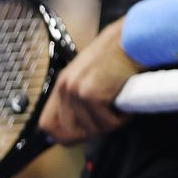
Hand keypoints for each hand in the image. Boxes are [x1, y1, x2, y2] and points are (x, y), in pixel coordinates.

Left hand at [39, 22, 137, 143]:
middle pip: (67, 132)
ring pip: (92, 129)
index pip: (47, 124)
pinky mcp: (92, 95)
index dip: (62, 136)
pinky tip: (126, 107)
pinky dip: (121, 120)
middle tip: (107, 123)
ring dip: (110, 124)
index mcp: (62, 84)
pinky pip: (107, 123)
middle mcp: (65, 88)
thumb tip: (78, 125)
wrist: (130, 41)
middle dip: (90, 133)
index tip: (80, 136)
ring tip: (121, 109)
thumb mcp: (89, 74)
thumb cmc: (117, 55)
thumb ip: (80, 95)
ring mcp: (77, 92)